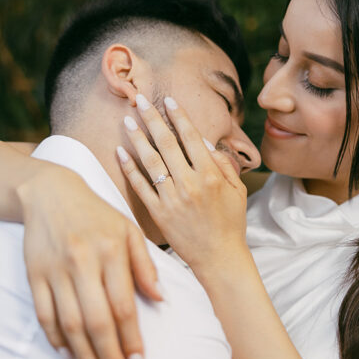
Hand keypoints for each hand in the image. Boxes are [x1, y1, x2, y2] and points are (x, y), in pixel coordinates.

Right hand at [18, 166, 161, 358]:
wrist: (49, 193)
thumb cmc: (97, 215)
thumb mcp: (128, 230)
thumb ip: (145, 265)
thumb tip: (161, 300)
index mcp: (111, 251)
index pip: (123, 306)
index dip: (131, 340)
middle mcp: (82, 262)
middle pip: (96, 321)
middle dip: (109, 357)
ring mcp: (55, 270)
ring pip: (69, 323)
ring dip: (84, 356)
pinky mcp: (34, 274)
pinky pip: (44, 315)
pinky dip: (56, 339)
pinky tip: (68, 355)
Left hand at [117, 95, 248, 276]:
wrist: (219, 258)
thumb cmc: (231, 223)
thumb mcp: (238, 191)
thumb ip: (224, 164)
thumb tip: (205, 141)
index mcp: (211, 175)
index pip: (191, 137)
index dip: (179, 116)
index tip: (169, 99)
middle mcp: (190, 183)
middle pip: (167, 143)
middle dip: (152, 118)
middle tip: (140, 99)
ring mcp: (172, 198)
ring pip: (150, 161)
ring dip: (137, 137)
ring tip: (126, 119)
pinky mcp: (159, 213)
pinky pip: (140, 186)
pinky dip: (129, 168)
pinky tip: (120, 152)